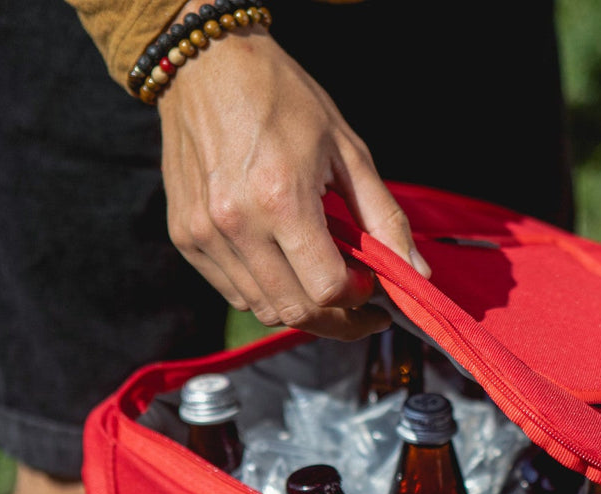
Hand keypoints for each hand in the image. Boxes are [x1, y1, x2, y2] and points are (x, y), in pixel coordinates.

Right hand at [157, 16, 430, 339]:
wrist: (208, 66)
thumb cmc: (285, 100)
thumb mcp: (349, 151)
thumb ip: (384, 218)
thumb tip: (416, 273)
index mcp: (281, 200)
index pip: (327, 289)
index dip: (360, 299)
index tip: (374, 287)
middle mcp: (235, 224)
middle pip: (295, 311)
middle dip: (338, 320)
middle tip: (360, 304)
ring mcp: (203, 232)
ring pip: (262, 308)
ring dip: (302, 306)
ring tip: (324, 278)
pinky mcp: (185, 235)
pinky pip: (233, 290)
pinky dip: (266, 291)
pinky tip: (286, 264)